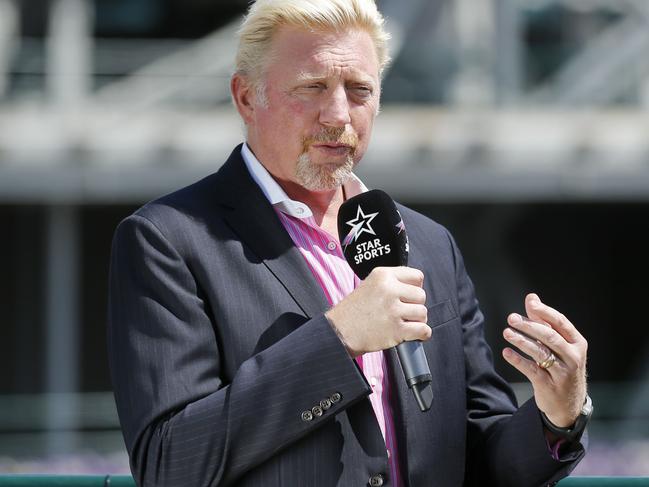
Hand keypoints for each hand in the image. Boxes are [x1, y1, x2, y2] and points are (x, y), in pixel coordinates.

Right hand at [325, 266, 430, 356]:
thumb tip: (415, 287)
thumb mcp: (369, 285)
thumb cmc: (353, 311)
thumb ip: (391, 282)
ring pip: (423, 313)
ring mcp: (393, 310)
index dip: (415, 288)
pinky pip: (423, 330)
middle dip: (415, 305)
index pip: (417, 276)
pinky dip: (422, 334)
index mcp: (383, 275)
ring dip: (417, 320)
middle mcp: (389, 290)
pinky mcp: (396, 330)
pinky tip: (412, 334)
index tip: (408, 296)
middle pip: (421, 295)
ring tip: (403, 323)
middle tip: (403, 312)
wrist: (339, 332)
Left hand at [502, 293, 587, 426]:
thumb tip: (532, 298)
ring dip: (522, 341)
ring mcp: (562, 373)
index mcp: (577, 343)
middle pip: (550, 337)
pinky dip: (518, 360)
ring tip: (507, 333)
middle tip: (511, 318)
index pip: (561, 322)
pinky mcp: (550, 386)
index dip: (545, 312)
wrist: (568, 404)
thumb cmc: (562, 366)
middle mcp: (573, 357)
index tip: (530, 303)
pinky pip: (532, 370)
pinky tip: (507, 353)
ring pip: (541, 353)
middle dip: (530, 326)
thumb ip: (544, 321)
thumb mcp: (558, 345)